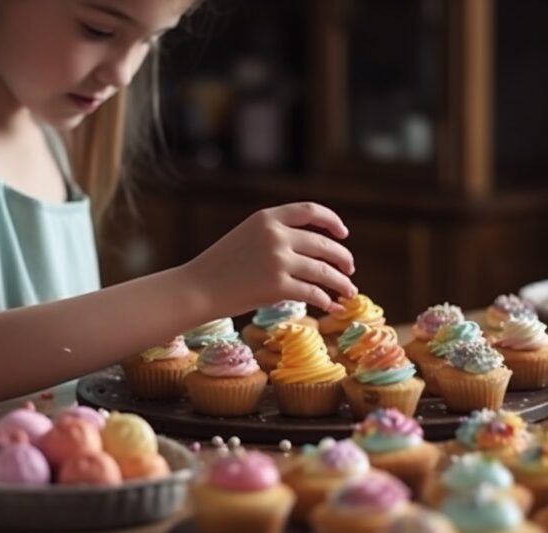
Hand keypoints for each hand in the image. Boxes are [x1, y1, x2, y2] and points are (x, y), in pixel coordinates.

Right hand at [183, 202, 356, 315]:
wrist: (197, 287)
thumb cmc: (221, 266)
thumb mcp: (247, 236)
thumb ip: (276, 235)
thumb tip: (314, 250)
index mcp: (267, 218)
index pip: (310, 210)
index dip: (332, 221)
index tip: (343, 234)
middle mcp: (275, 235)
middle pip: (324, 244)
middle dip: (343, 258)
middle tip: (350, 270)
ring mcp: (278, 260)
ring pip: (324, 271)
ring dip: (342, 283)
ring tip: (349, 291)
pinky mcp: (278, 286)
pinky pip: (313, 292)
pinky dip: (327, 300)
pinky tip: (332, 306)